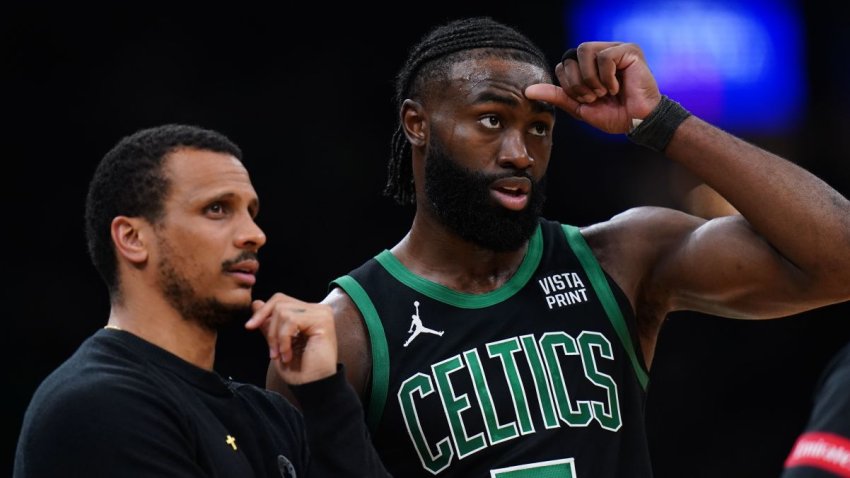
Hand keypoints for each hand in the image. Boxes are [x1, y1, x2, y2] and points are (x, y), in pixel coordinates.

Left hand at [245, 292, 337, 384]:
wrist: (313, 387)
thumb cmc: (299, 370)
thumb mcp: (277, 344)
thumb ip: (269, 324)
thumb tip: (256, 303)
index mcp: (307, 313)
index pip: (280, 300)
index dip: (262, 312)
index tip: (249, 327)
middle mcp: (317, 309)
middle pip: (279, 302)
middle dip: (269, 327)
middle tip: (271, 351)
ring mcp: (321, 313)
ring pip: (283, 311)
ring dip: (276, 337)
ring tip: (281, 355)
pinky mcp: (322, 320)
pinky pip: (291, 320)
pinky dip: (284, 340)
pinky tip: (288, 355)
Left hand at [525, 42, 661, 133]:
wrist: (638, 122)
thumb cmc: (613, 115)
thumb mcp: (579, 106)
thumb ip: (557, 96)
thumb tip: (527, 91)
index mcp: (587, 66)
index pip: (562, 64)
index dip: (568, 85)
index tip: (585, 99)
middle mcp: (600, 53)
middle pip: (570, 55)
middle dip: (578, 83)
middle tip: (594, 96)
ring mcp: (615, 49)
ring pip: (585, 51)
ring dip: (590, 78)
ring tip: (604, 91)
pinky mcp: (629, 50)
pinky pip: (605, 57)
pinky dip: (607, 77)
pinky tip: (618, 87)